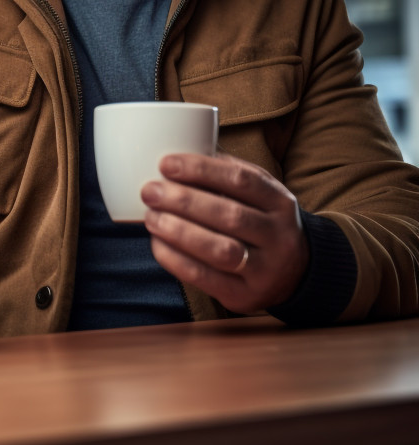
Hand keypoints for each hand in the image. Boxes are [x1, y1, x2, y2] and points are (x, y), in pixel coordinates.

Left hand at [141, 152, 308, 313]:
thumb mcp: (258, 192)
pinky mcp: (246, 296)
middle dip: (184, 202)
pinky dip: (176, 260)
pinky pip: (206, 278)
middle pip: (231, 215)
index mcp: (280, 201)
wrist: (296, 272)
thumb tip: (177, 150)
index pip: (242, 180)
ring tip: (151, 218)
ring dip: (179, 232)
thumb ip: (226, 172)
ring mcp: (266, 269)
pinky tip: (157, 243)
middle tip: (150, 191)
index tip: (165, 163)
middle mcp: (279, 236)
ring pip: (221, 250)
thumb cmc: (260, 220)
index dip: (201, 170)